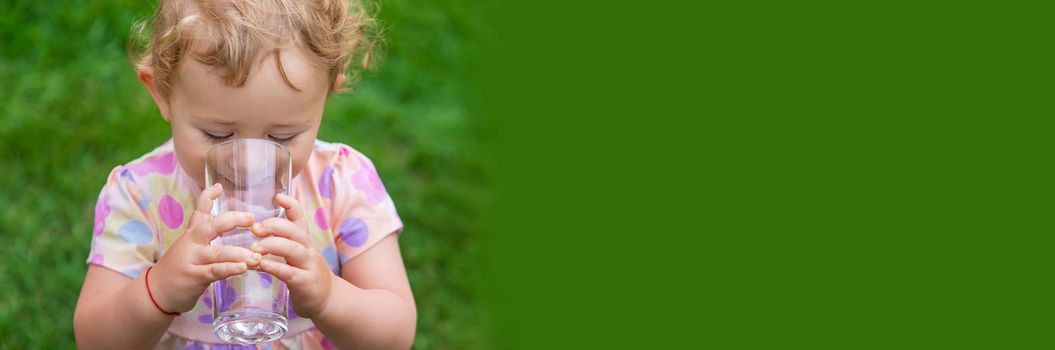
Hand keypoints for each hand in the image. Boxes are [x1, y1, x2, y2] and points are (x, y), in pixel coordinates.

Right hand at [150, 183, 262, 312]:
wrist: (156, 293)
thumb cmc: (179, 269)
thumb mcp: (190, 248)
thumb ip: (206, 236)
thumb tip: (228, 223)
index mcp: (192, 234)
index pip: (199, 211)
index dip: (207, 197)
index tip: (219, 186)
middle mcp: (191, 243)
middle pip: (211, 226)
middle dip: (233, 220)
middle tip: (252, 219)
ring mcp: (192, 260)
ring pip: (218, 252)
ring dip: (239, 254)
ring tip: (257, 256)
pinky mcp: (194, 277)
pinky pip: (215, 271)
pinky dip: (230, 268)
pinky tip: (243, 268)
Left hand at [250, 193, 333, 318]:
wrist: (327, 299)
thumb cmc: (306, 273)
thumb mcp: (297, 253)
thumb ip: (282, 241)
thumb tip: (258, 227)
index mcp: (304, 240)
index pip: (300, 218)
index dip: (291, 205)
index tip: (278, 196)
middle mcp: (308, 249)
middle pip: (294, 231)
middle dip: (274, 226)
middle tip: (255, 228)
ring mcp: (308, 265)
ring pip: (292, 249)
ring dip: (271, 245)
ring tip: (254, 248)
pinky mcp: (305, 282)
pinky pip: (289, 272)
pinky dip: (274, 267)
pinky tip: (261, 265)